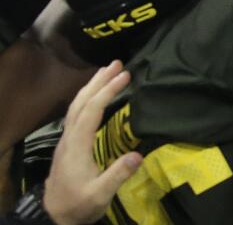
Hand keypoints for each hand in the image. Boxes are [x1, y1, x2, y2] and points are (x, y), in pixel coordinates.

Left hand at [43, 61, 141, 224]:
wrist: (53, 216)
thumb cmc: (78, 205)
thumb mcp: (99, 195)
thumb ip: (117, 175)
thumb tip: (138, 154)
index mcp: (77, 146)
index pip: (91, 111)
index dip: (107, 91)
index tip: (125, 75)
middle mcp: (69, 138)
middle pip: (81, 103)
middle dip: (98, 81)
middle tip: (117, 63)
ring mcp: (67, 141)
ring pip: (76, 106)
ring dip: (91, 87)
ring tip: (107, 71)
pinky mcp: (68, 145)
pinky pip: (76, 113)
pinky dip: (86, 98)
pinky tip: (94, 96)